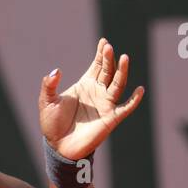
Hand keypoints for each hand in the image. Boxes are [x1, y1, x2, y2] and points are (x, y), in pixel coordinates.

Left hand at [39, 38, 145, 161]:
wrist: (58, 146)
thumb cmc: (52, 123)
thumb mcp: (47, 101)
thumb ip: (49, 85)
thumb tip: (55, 70)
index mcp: (85, 85)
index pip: (97, 66)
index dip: (101, 54)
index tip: (104, 41)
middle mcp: (98, 92)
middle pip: (108, 71)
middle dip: (109, 59)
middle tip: (108, 47)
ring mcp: (105, 104)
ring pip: (118, 84)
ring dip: (121, 72)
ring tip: (124, 58)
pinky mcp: (111, 118)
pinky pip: (126, 108)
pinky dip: (134, 100)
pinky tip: (140, 90)